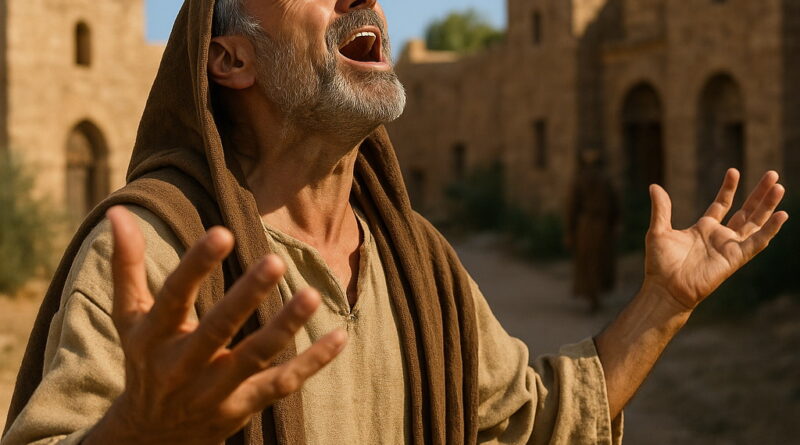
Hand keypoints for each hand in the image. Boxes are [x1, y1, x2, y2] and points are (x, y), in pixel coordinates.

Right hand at [84, 207, 346, 444]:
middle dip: (245, 297)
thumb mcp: (128, 317)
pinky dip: (311, 363)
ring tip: (311, 295)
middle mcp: (180, 367)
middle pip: (216, 330)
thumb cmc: (144, 359)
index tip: (222, 232)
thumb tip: (117, 212)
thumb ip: (127, 266)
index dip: (195, 265)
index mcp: (152, 337)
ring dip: (284, 328)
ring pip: (253, 359)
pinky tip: (339, 336)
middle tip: (274, 261)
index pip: (173, 296)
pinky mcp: (242, 407)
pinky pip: (281, 385)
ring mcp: (213, 391)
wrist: (151, 435)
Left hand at [644, 169, 788, 310]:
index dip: (729, 188)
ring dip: (768, 206)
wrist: (665, 289)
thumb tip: (654, 186)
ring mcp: (729, 247)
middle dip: (759, 193)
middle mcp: (720, 236)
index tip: (733, 171)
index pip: (722, 204)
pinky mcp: (736, 258)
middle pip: (746, 211)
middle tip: (772, 174)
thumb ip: (661, 208)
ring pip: (755, 223)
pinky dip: (770, 230)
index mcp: (703, 228)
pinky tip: (782, 215)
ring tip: (779, 187)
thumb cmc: (660, 264)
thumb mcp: (658, 231)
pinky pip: (757, 242)